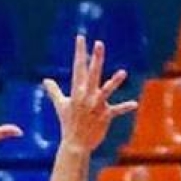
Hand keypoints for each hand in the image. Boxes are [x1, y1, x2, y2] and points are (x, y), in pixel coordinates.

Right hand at [43, 35, 136, 153]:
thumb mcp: (60, 105)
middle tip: (99, 44)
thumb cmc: (68, 123)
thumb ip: (54, 91)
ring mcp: (96, 106)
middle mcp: (86, 96)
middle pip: (92, 74)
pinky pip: (116, 110)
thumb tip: (45, 80)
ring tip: (123, 72)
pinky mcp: (105, 116)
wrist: (75, 143)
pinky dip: (125, 107)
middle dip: (95, 59)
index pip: (78, 67)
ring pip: (106, 91)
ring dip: (114, 82)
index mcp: (76, 91)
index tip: (81, 37)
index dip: (80, 52)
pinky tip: (135, 104)